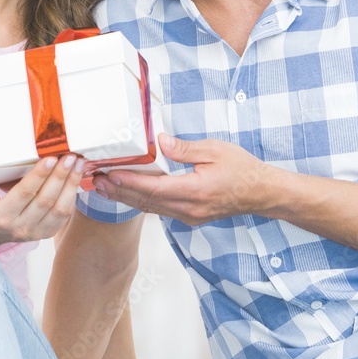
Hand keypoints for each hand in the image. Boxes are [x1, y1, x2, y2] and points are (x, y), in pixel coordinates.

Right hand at [0, 130, 83, 248]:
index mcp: (0, 215)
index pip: (24, 193)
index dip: (39, 175)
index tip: (51, 157)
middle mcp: (19, 227)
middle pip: (46, 200)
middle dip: (61, 176)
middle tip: (71, 155)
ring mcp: (34, 233)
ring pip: (60, 210)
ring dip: (71, 185)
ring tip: (79, 163)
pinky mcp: (45, 233)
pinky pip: (64, 216)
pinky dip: (72, 196)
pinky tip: (76, 178)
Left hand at [92, 134, 277, 225]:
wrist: (261, 193)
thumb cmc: (242, 170)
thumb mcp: (215, 150)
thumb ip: (185, 148)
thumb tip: (160, 142)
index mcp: (194, 191)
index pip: (153, 188)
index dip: (129, 182)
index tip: (109, 175)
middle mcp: (188, 209)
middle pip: (146, 202)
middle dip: (119, 192)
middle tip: (95, 182)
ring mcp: (188, 216)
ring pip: (151, 208)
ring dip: (126, 198)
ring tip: (104, 188)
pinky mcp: (189, 216)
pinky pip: (160, 210)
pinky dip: (142, 201)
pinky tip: (129, 194)